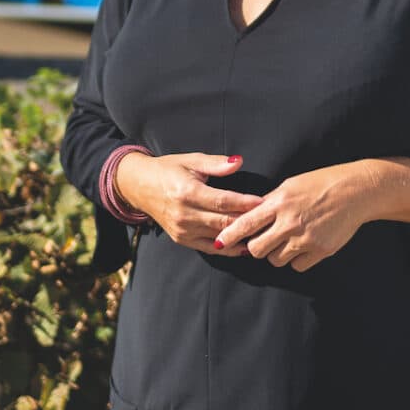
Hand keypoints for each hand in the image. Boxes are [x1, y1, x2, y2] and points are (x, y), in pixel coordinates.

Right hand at [114, 152, 261, 256]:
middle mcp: (184, 214)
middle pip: (223, 222)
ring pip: (219, 237)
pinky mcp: (181, 239)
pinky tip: (244, 246)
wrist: (140, 186)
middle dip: (248, 221)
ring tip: (262, 233)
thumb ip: (216, 163)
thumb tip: (238, 162)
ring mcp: (182, 230)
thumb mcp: (191, 160)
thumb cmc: (168, 169)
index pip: (223, 201)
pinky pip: (209, 248)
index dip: (245, 203)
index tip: (264, 201)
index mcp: (187, 192)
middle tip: (269, 219)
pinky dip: (228, 248)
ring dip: (240, 236)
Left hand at [213, 165, 369, 270]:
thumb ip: (270, 202)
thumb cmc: (322, 183)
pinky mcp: (320, 251)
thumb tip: (250, 214)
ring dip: (277, 254)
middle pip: (257, 249)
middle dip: (256, 248)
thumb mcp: (291, 185)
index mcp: (280, 202)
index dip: (230, 235)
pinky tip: (303, 245)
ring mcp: (306, 238)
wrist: (356, 191)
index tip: (219, 242)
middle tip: (262, 241)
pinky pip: (297, 266)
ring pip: (276, 261)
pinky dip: (297, 260)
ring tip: (287, 240)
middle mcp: (290, 222)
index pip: (246, 223)